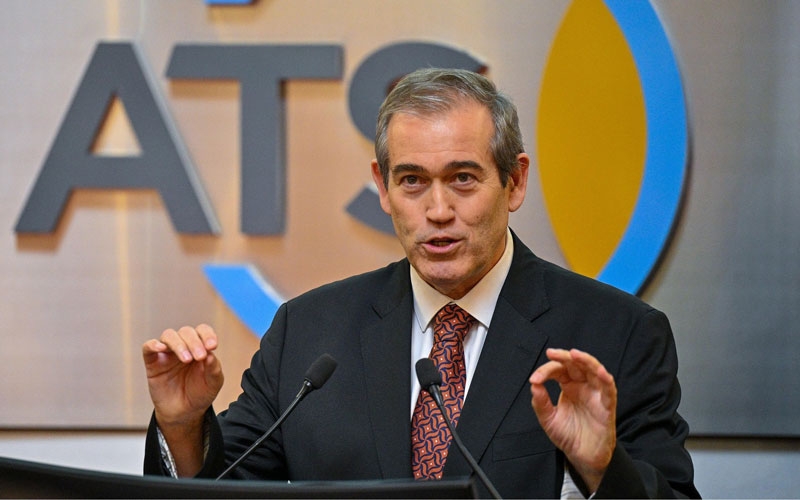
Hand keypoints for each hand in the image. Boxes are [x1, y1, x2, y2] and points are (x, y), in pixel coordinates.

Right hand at [142, 324, 223, 427]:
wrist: (184, 413)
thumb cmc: (199, 394)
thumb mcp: (213, 383)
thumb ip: (213, 368)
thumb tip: (210, 354)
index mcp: (200, 347)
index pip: (203, 331)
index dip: (207, 335)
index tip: (212, 346)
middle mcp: (184, 346)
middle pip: (186, 332)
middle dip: (194, 342)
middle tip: (199, 356)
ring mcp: (168, 353)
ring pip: (169, 335)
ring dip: (178, 344)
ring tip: (186, 359)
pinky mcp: (153, 362)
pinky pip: (148, 347)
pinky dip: (153, 345)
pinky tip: (160, 348)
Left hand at [529, 348, 616, 491]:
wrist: (582, 457)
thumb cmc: (568, 436)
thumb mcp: (548, 419)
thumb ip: (540, 402)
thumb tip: (534, 384)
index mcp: (569, 387)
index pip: (559, 370)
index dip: (546, 371)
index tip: (535, 379)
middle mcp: (583, 386)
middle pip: (576, 364)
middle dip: (564, 356)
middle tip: (552, 353)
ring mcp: (595, 394)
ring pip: (594, 370)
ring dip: (586, 360)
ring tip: (574, 354)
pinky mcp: (607, 405)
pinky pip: (609, 389)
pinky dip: (605, 379)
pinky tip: (599, 372)